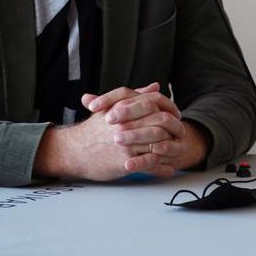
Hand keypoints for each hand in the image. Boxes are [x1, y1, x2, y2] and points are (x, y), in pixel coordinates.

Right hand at [33, 83, 203, 180]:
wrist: (74, 151)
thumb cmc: (92, 131)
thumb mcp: (111, 107)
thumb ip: (134, 96)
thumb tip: (155, 86)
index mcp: (122, 107)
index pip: (153, 101)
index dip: (168, 107)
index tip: (176, 114)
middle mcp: (125, 122)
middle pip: (160, 120)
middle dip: (175, 127)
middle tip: (181, 133)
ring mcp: (126, 141)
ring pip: (159, 141)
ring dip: (172, 147)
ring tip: (177, 150)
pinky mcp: (126, 159)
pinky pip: (151, 163)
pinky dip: (162, 167)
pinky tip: (167, 168)